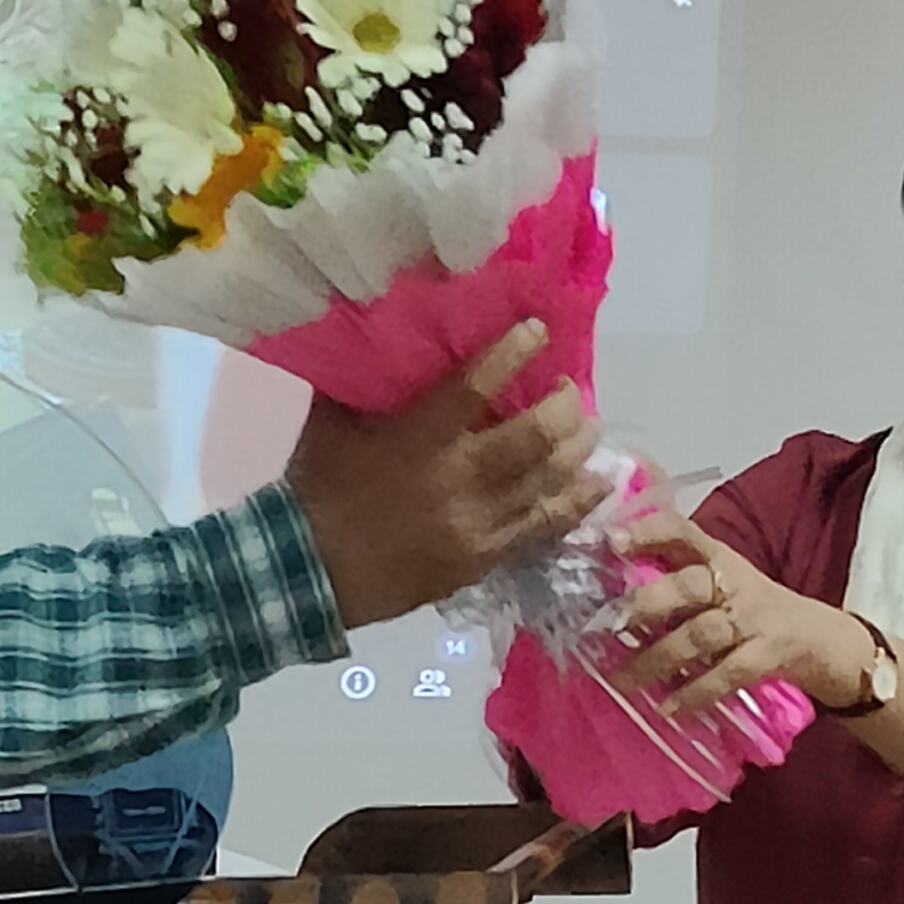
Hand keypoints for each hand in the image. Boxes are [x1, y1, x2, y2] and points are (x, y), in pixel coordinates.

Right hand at [285, 319, 605, 631]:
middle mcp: (459, 477)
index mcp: (420, 436)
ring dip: (579, 449)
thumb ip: (366, 381)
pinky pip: (543, 529)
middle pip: (537, 434)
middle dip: (564, 404)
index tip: (539, 330)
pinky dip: (575, 503)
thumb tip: (378, 334)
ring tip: (588, 429)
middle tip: (567, 389)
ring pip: (550, 481)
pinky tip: (595, 485)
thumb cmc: (317, 490)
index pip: (479, 383)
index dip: (516, 351)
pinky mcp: (483, 559)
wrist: (308, 572)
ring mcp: (477, 523)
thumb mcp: (333, 422)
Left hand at [604, 497, 880, 717]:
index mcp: (719, 557)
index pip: (683, 531)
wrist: (822, 641)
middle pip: (689, 585)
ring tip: (624, 681)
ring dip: (659, 659)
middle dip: (648, 604)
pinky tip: (669, 707)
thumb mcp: (721, 585)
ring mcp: (755, 618)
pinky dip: (696, 692)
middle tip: (610, 625)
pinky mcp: (769, 654)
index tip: (610, 539)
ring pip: (701, 634)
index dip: (648, 531)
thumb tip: (611, 596)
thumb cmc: (756, 612)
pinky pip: (727, 674)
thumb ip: (677, 582)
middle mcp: (736, 582)